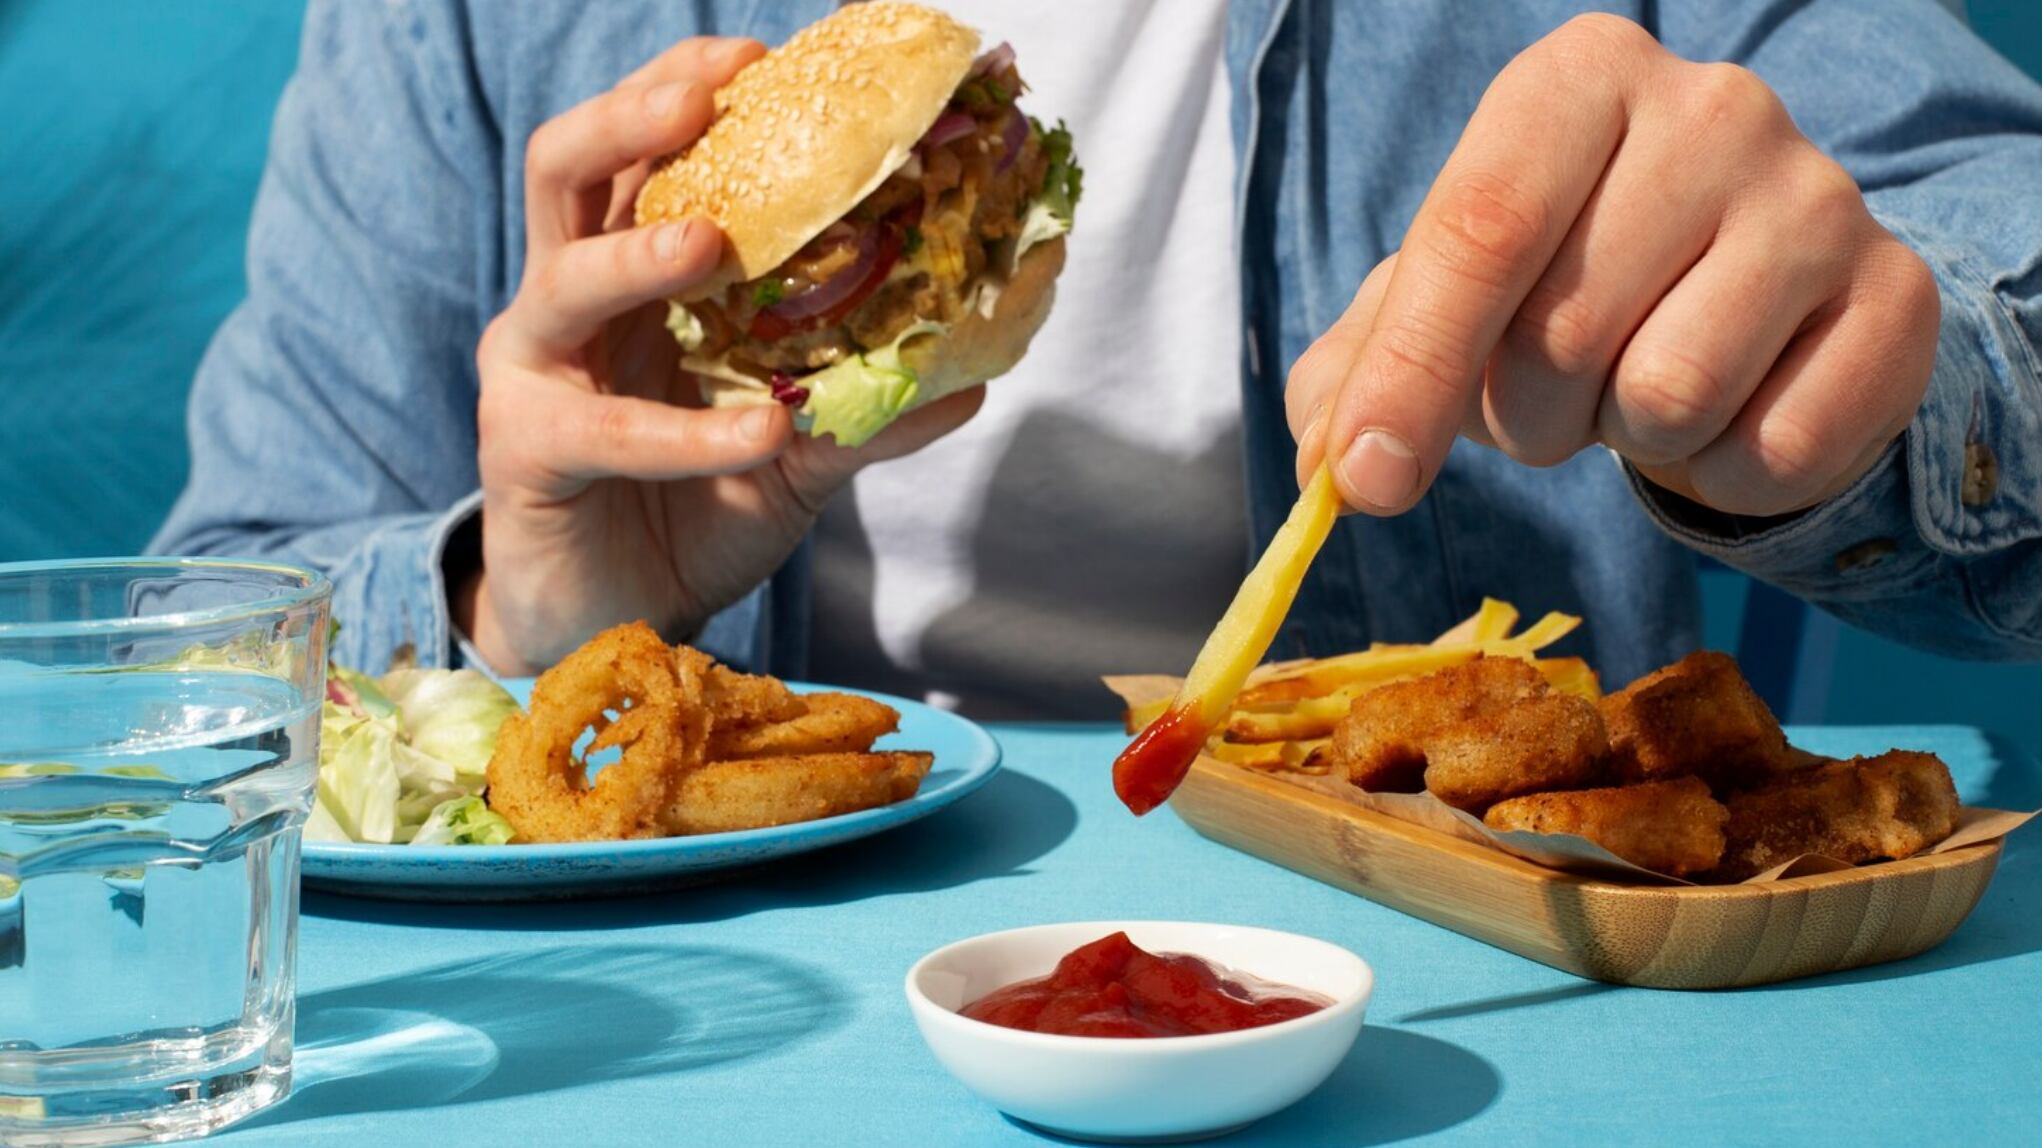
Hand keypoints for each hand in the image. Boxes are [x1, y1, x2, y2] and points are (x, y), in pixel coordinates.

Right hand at [464, 36, 982, 673]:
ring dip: (640, 253)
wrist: (614, 628)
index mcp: (627, 276)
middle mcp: (567, 302)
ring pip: (564, 276)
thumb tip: (971, 382)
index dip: (685, 92)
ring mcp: (536, 371)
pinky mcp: (523, 450)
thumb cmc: (689, 515)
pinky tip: (761, 435)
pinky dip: (686, 434)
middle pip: (568, 170)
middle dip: (632, 120)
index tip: (760, 57)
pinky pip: (603, 428)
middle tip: (706, 99)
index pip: (642, 155)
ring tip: (714, 246)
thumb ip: (858, 412)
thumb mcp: (790, 458)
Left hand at [1288, 14, 1938, 519]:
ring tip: (1642, 385)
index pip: (1479, 230)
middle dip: (1529, 412)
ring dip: (1627, 437)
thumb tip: (1330, 464)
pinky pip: (1772, 450)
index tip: (1364, 483)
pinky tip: (1733, 411)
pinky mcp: (1897, 298)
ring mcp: (1819, 196)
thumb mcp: (1451, 304)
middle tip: (1557, 391)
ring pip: (1669, 394)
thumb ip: (1362, 371)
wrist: (1754, 300)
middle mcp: (1712, 108)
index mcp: (1577, 80)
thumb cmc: (1570, 287)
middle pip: (1562, 332)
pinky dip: (1723, 473)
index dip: (1411, 372)